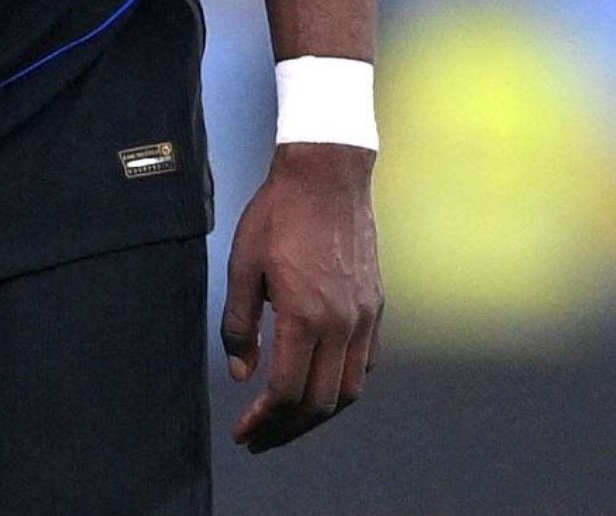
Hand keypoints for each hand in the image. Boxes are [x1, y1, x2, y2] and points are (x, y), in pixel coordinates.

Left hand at [221, 142, 381, 452]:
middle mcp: (343, 325)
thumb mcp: (243, 266)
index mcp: (306, 316)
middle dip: (288, 429)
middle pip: (320, 402)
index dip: (264, 420)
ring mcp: (365, 317)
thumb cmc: (278, 215)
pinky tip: (318, 387)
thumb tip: (241, 373)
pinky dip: (341, 387)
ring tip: (287, 423)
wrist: (327, 176)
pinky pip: (364, 365)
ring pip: (348, 390)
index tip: (244, 432)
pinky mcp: (375, 306)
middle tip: (260, 438)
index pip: (287, 392)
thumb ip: (240, 325)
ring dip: (317, 415)